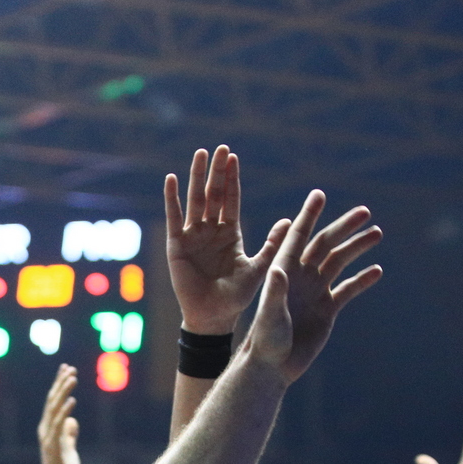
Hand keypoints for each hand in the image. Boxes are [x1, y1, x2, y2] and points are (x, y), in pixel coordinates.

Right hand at [36, 365, 80, 463]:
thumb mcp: (69, 449)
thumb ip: (69, 435)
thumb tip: (72, 422)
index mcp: (49, 429)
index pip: (53, 402)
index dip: (59, 385)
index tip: (66, 369)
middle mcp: (46, 430)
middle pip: (52, 401)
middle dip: (61, 383)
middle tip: (70, 367)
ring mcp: (48, 438)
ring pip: (55, 409)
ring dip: (63, 392)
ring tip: (72, 377)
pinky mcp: (53, 447)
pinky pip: (59, 426)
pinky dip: (64, 412)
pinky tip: (72, 400)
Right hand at [162, 146, 291, 334]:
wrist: (213, 316)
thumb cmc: (236, 296)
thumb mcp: (259, 267)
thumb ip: (272, 244)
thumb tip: (290, 221)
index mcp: (230, 233)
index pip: (231, 199)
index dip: (233, 178)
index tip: (233, 157)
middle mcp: (211, 230)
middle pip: (214, 194)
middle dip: (217, 171)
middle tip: (220, 147)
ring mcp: (193, 236)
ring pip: (195, 200)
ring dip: (196, 177)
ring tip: (199, 154)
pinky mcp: (177, 245)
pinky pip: (174, 218)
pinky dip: (172, 199)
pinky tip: (172, 180)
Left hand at [239, 190, 382, 384]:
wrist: (273, 366)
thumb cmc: (264, 341)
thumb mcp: (269, 315)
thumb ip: (276, 292)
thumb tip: (279, 268)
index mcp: (284, 272)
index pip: (297, 236)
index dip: (308, 215)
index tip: (318, 194)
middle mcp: (300, 277)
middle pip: (324, 245)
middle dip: (344, 227)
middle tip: (364, 211)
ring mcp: (314, 292)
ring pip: (338, 263)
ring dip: (357, 248)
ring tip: (377, 233)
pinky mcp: (327, 309)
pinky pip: (347, 289)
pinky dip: (362, 280)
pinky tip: (377, 270)